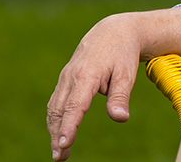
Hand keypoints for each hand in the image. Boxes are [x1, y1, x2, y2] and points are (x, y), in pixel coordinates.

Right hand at [46, 13, 145, 160]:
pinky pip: (56, 102)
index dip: (69, 126)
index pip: (75, 105)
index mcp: (87, 75)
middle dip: (57, 135)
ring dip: (54, 130)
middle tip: (60, 157)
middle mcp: (71, 76)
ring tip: (59, 152)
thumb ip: (120, 97)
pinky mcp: (65, 79)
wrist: (113, 31)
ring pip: (55, 107)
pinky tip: (58, 133)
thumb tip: (120, 118)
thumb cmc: (122, 53)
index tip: (64, 144)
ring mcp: (66, 77)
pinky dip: (56, 119)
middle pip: (60, 110)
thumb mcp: (126, 73)